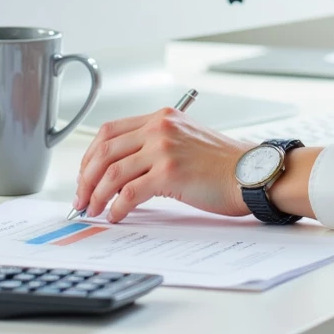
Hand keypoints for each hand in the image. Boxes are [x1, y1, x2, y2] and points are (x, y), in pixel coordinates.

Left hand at [74, 107, 255, 222]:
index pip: (109, 131)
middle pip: (104, 151)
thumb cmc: (223, 164)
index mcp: (162, 117)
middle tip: (82, 198)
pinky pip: (129, 193)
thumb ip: (155, 146)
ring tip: (94, 209)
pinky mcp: (170, 172)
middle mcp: (160, 127)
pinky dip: (117, 207)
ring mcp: (164, 148)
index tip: (85, 176)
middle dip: (86, 178)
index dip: (90, 156)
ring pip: (112, 173)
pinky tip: (117, 215)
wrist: (251, 173)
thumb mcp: (186, 140)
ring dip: (96, 195)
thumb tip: (119, 173)